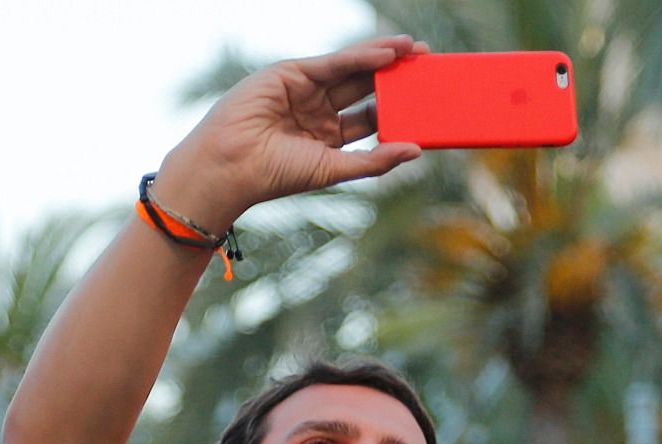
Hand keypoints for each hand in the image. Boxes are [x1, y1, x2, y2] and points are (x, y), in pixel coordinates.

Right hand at [150, 36, 425, 232]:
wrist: (232, 166)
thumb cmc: (276, 175)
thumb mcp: (335, 168)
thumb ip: (375, 160)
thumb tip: (417, 151)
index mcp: (329, 136)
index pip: (371, 116)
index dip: (399, 107)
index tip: (428, 101)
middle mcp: (319, 110)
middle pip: (366, 88)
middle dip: (397, 76)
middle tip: (429, 64)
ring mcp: (306, 90)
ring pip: (353, 70)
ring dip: (384, 58)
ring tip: (415, 50)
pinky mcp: (292, 73)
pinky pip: (333, 63)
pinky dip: (360, 56)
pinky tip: (386, 54)